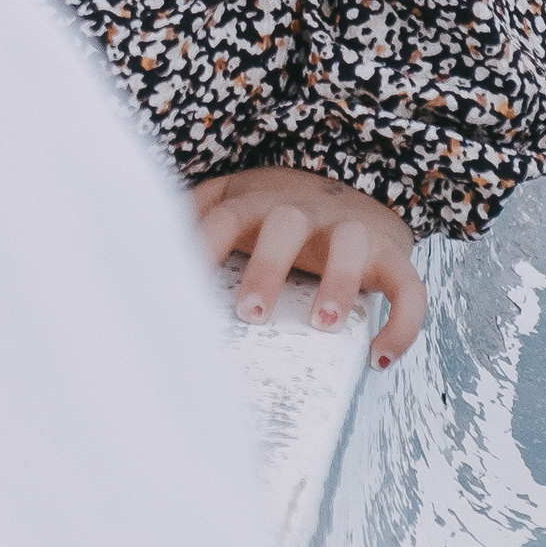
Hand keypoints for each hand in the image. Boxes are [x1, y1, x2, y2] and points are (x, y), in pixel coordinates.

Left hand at [190, 166, 426, 367]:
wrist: (352, 187)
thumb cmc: (274, 209)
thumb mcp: (231, 199)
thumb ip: (191, 212)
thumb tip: (136, 237)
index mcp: (258, 203)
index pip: (223, 217)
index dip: (202, 247)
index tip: (181, 286)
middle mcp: (304, 211)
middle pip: (284, 224)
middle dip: (268, 265)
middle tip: (251, 314)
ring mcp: (350, 229)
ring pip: (350, 244)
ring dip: (338, 281)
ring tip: (325, 326)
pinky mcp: (391, 255)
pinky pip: (409, 288)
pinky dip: (402, 324)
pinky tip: (378, 359)